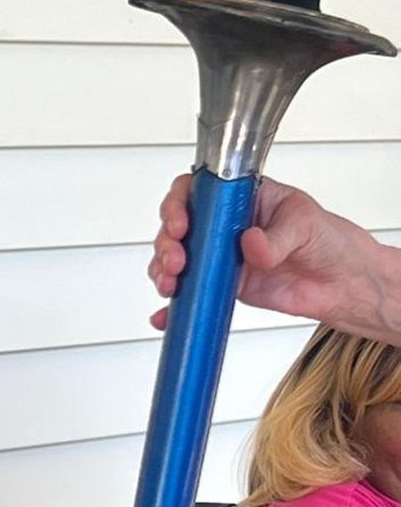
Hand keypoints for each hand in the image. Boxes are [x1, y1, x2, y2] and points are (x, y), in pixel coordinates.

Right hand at [149, 174, 385, 332]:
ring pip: (177, 259)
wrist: (343, 284)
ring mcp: (220, 256)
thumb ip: (277, 237)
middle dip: (167, 244)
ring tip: (171, 285)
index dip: (179, 204)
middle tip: (177, 261)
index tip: (182, 225)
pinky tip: (166, 316)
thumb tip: (249, 243)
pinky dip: (174, 308)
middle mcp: (225, 225)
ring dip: (163, 272)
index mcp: (242, 198)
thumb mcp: (306, 227)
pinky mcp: (222, 286)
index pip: (197, 190)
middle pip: (178, 227)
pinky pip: (190, 294)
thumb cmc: (330, 242)